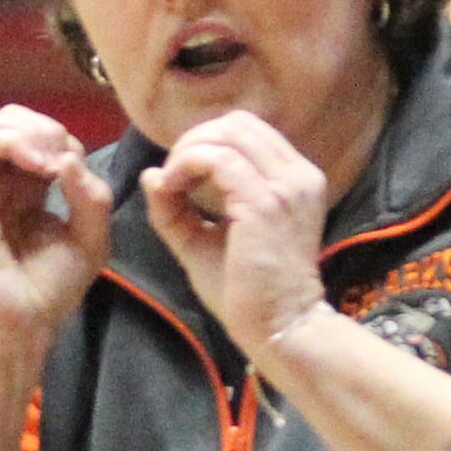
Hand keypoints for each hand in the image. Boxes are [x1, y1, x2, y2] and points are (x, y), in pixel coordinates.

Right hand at [0, 107, 111, 356]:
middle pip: (16, 119)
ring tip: (48, 164)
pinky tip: (37, 166)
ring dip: (30, 130)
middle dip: (46, 128)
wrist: (20, 324)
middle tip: (62, 164)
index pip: (43, 137)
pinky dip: (13, 139)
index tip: (78, 176)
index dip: (66, 143)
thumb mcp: (91, 240)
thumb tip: (67, 158)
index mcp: (29, 189)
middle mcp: (2, 181)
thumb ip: (92, 195)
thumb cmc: (49, 290)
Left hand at [142, 110, 334, 360]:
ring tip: (172, 184)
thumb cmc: (247, 293)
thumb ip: (178, 208)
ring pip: (226, 135)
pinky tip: (172, 189)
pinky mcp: (265, 202)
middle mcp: (299, 174)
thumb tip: (152, 174)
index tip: (181, 175)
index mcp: (295, 180)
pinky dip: (186, 166)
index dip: (207, 142)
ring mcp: (286, 185)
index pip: (247, 132)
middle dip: (195, 140)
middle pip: (238, 123)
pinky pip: (217, 159)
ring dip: (188, 152)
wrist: (278, 327)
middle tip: (172, 175)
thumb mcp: (206, 242)